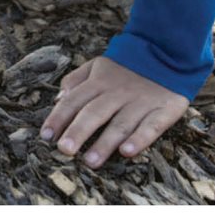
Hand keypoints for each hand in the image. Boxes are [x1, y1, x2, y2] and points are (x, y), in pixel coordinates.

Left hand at [40, 56, 188, 167]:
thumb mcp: (97, 65)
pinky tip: (127, 152)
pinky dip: (139, 139)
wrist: (168, 52)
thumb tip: (58, 98)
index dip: (59, 117)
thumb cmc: (125, 68)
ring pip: (120, 124)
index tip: (46, 136)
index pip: (74, 100)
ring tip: (90, 161)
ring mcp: (141, 102)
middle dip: (78, 131)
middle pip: (94, 113)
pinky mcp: (164, 110)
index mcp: (98, 82)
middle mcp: (117, 93)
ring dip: (105, 143)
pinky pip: (151, 126)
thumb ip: (76, 80)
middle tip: (64, 150)